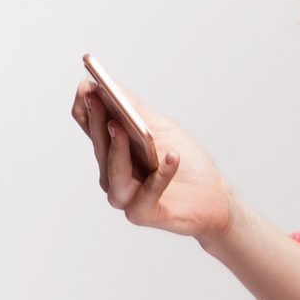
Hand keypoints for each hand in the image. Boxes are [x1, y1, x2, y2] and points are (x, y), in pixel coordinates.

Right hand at [70, 79, 234, 238]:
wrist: (212, 196)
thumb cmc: (186, 161)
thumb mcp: (160, 129)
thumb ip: (134, 110)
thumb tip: (109, 86)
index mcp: (113, 150)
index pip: (89, 127)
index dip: (86, 109)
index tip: (88, 87)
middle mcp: (113, 174)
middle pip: (100, 147)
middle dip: (98, 122)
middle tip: (97, 99)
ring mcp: (125, 196)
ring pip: (115, 173)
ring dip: (118, 149)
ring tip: (121, 127)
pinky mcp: (142, 213)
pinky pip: (148, 192)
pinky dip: (162, 174)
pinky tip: (172, 156)